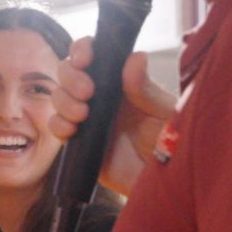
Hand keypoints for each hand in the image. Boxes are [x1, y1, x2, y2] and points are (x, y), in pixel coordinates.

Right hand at [50, 38, 178, 197]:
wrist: (165, 181)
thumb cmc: (173, 143)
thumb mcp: (164, 113)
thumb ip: (145, 88)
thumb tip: (135, 56)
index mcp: (122, 81)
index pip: (95, 55)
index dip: (82, 49)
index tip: (84, 58)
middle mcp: (102, 97)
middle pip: (69, 73)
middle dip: (71, 77)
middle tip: (88, 92)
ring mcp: (88, 119)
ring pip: (59, 98)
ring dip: (64, 101)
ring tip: (83, 114)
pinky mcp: (80, 144)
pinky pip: (58, 128)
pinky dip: (58, 125)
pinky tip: (72, 130)